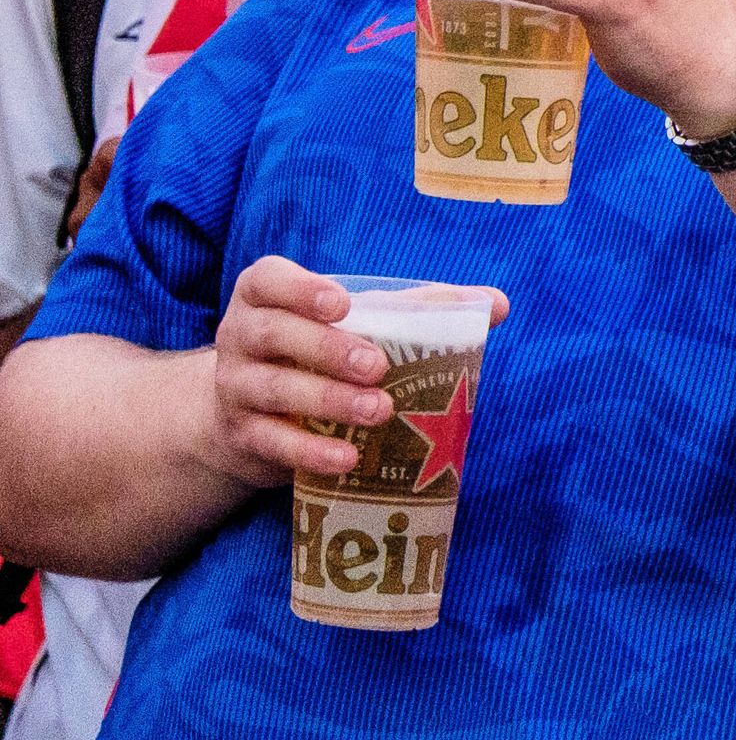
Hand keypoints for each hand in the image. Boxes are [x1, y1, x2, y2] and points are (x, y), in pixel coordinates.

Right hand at [189, 257, 509, 490]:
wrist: (250, 413)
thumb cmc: (319, 349)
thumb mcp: (359, 321)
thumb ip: (423, 308)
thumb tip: (497, 304)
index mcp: (266, 295)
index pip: (268, 280)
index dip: (300, 290)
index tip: (343, 303)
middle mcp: (241, 335)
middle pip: (274, 334)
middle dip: (327, 348)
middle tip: (377, 366)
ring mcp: (234, 387)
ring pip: (273, 388)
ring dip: (328, 400)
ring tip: (379, 410)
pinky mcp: (242, 435)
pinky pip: (272, 442)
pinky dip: (311, 451)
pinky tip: (348, 458)